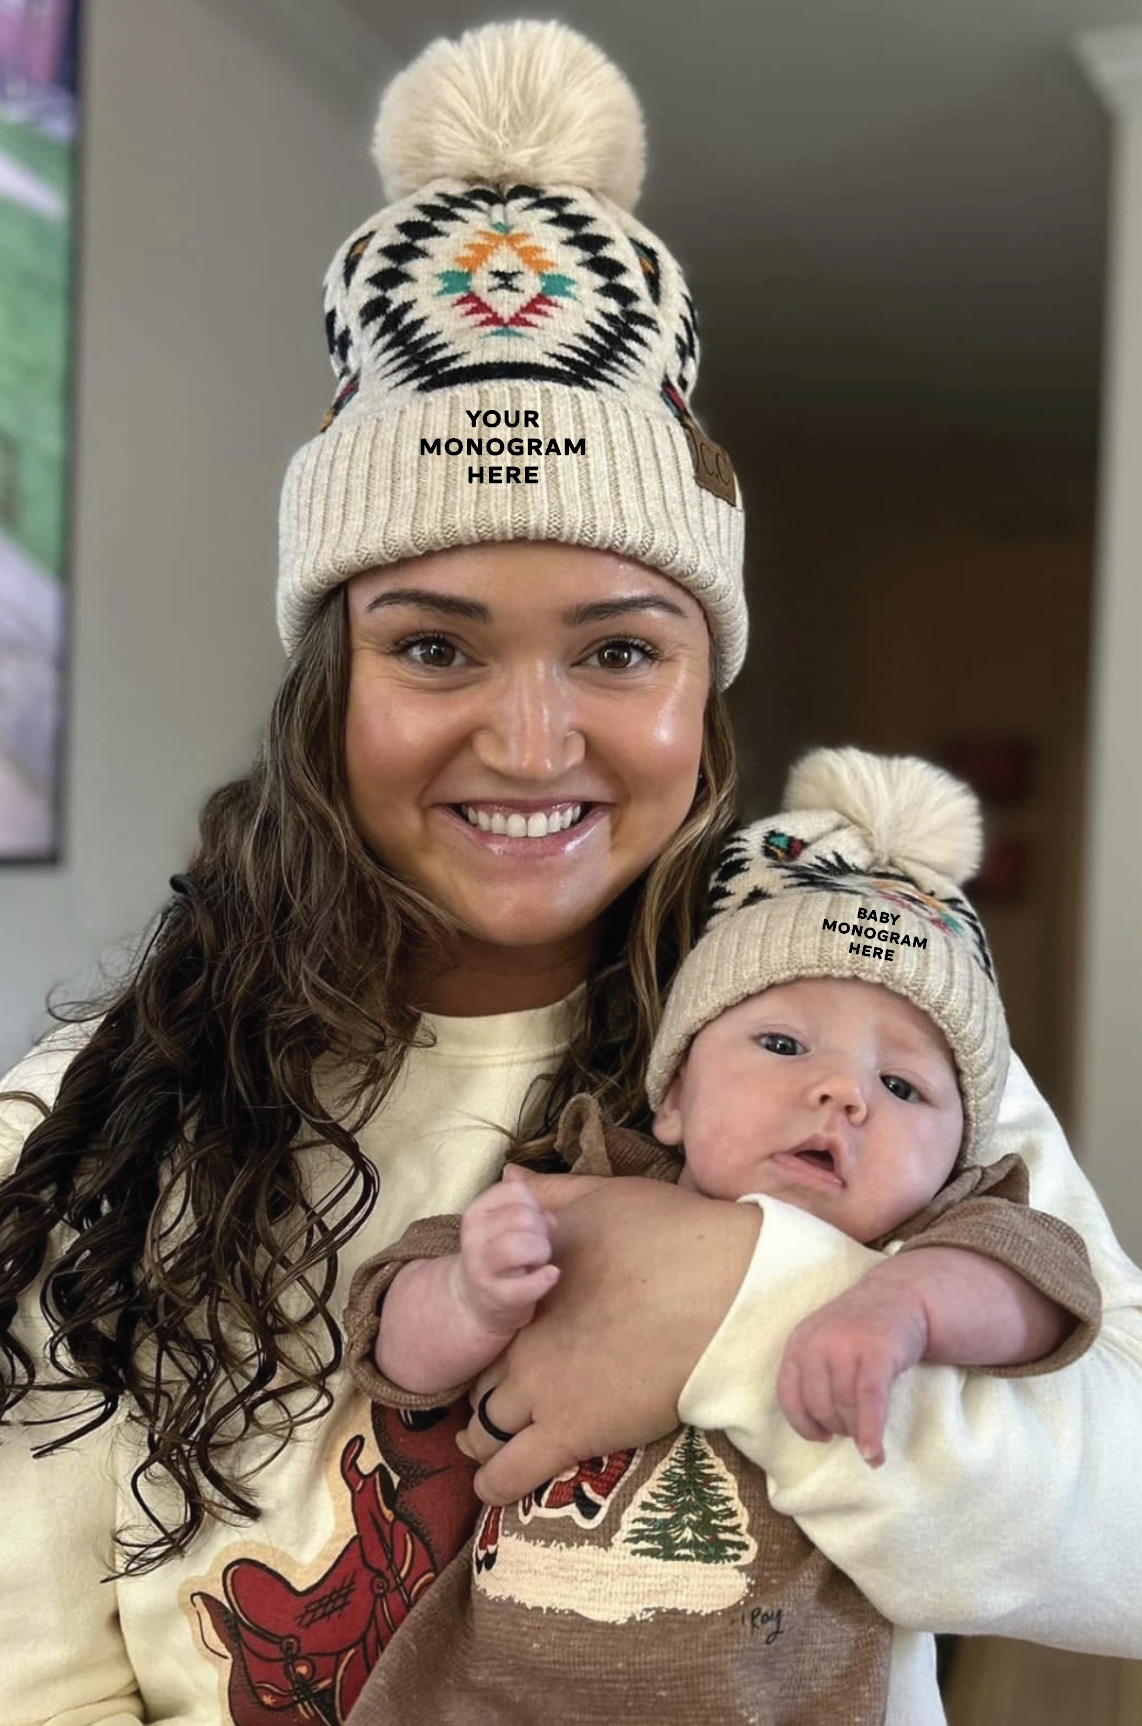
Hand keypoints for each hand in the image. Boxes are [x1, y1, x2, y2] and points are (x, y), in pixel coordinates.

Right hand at [455, 1177, 560, 1334]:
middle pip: (524, 1217)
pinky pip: (526, 1285)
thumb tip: (550, 1219)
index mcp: (477, 1212)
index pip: (516, 1190)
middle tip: (535, 1247)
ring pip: (523, 1244)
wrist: (472, 1301)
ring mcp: (482, 1267)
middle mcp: (475, 1236)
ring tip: (537, 1261)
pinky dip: (544, 1279)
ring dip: (540, 1251)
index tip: (529, 1223)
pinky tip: (550, 1274)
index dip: (533, 1204)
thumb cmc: (499, 1256)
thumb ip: (531, 1212)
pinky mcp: (497, 1296)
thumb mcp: (506, 1226)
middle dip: (540, 1231)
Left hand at [457, 1169, 761, 1504]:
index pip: (484, 1325)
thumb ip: (548, 1194)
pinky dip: (494, 1484)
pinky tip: (492, 1489)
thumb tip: (508, 1180)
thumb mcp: (601, 1197)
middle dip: (483, 1392)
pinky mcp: (574, 1434)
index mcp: (527, 1289)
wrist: (724, 1289)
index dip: (490, 1341)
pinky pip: (510, 1475)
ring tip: (489, 1447)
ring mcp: (543, 1391)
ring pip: (484, 1430)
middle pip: (480, 1381)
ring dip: (482, 1439)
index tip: (504, 1350)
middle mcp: (523, 1341)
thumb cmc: (669, 1235)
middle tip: (500, 1402)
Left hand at [776, 1266, 929, 1467]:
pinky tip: (873, 1455)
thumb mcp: (825, 1343)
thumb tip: (818, 1431)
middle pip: (820, 1405)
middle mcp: (818, 1342)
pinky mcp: (877, 1353)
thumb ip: (815, 1376)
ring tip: (869, 1435)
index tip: (820, 1436)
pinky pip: (869, 1402)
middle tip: (854, 1428)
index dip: (803, 1423)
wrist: (900, 1296)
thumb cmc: (860, 1331)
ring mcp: (847, 1345)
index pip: (789, 1395)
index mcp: (799, 1341)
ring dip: (857, 1431)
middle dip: (838, 1426)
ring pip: (846, 1407)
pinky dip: (870, 1431)